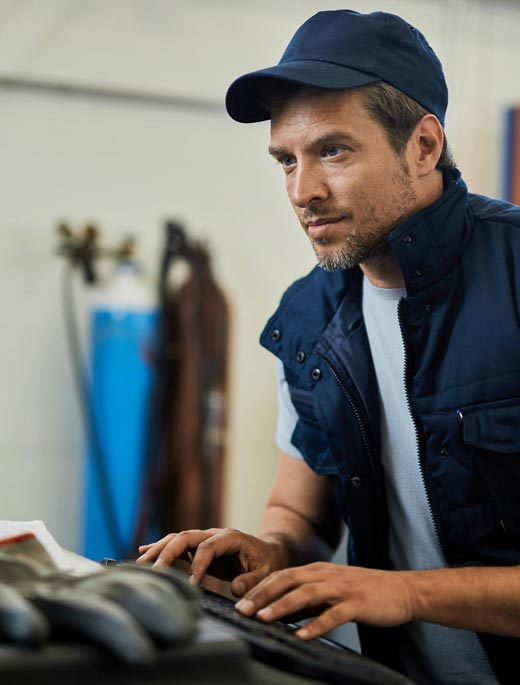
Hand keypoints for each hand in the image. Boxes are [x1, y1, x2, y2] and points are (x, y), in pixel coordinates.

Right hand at [137, 528, 286, 596]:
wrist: (268, 552)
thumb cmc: (267, 562)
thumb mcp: (266, 572)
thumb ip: (252, 580)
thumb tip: (235, 588)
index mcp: (230, 538)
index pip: (208, 547)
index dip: (198, 565)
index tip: (191, 584)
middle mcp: (214, 534)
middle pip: (186, 537)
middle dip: (168, 552)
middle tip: (155, 570)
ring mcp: (205, 538)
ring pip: (178, 539)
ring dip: (159, 549)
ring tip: (141, 562)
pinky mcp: (199, 547)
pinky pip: (178, 545)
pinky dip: (161, 547)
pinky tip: (143, 551)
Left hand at [235, 562, 415, 638]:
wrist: (402, 590)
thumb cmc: (364, 591)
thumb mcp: (332, 590)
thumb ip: (309, 598)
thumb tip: (281, 612)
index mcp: (317, 571)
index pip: (282, 575)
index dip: (260, 588)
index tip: (241, 602)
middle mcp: (325, 575)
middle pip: (288, 580)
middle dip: (263, 595)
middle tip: (243, 610)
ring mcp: (341, 588)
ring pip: (306, 594)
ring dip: (282, 606)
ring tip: (264, 619)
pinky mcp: (356, 603)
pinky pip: (333, 614)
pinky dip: (316, 624)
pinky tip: (303, 636)